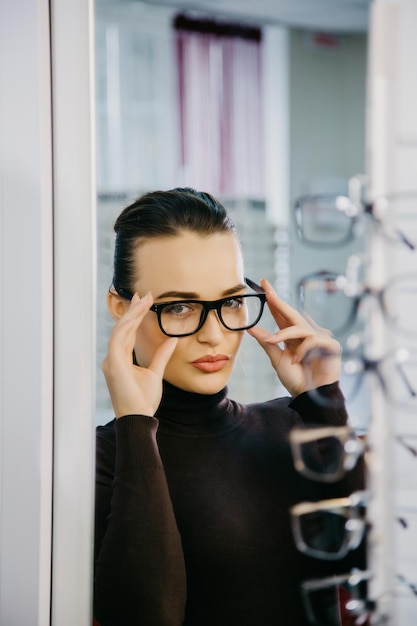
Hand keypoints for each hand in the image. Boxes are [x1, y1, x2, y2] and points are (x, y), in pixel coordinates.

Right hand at [102, 293, 177, 417]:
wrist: (139, 417)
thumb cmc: (144, 400)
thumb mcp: (156, 372)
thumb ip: (162, 355)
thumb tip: (173, 339)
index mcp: (120, 360)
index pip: (127, 333)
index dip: (135, 316)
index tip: (144, 301)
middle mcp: (113, 358)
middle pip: (122, 328)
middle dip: (132, 310)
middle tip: (143, 294)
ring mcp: (111, 361)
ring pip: (120, 330)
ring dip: (131, 314)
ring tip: (143, 300)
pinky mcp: (113, 364)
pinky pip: (118, 339)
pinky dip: (126, 325)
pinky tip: (135, 315)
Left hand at [247, 279, 340, 396]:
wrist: (309, 396)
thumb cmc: (296, 379)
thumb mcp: (277, 359)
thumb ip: (267, 342)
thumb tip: (250, 327)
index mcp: (293, 336)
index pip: (282, 315)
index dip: (274, 301)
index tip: (264, 285)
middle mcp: (306, 334)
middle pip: (291, 314)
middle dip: (279, 302)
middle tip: (267, 291)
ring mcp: (319, 338)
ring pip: (299, 327)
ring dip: (284, 334)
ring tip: (274, 342)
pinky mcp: (330, 345)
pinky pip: (313, 339)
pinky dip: (303, 348)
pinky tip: (297, 359)